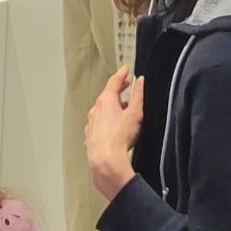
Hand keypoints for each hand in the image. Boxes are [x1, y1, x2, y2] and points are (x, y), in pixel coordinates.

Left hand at [84, 66, 143, 202]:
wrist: (105, 161)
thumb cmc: (119, 138)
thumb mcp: (135, 113)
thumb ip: (137, 96)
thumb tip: (139, 82)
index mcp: (106, 101)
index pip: (114, 81)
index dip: (121, 74)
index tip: (125, 69)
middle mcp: (95, 110)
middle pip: (106, 95)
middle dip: (117, 90)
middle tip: (125, 85)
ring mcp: (91, 124)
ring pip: (101, 110)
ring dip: (111, 106)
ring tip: (122, 109)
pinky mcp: (91, 137)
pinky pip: (98, 124)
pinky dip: (105, 121)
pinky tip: (112, 127)